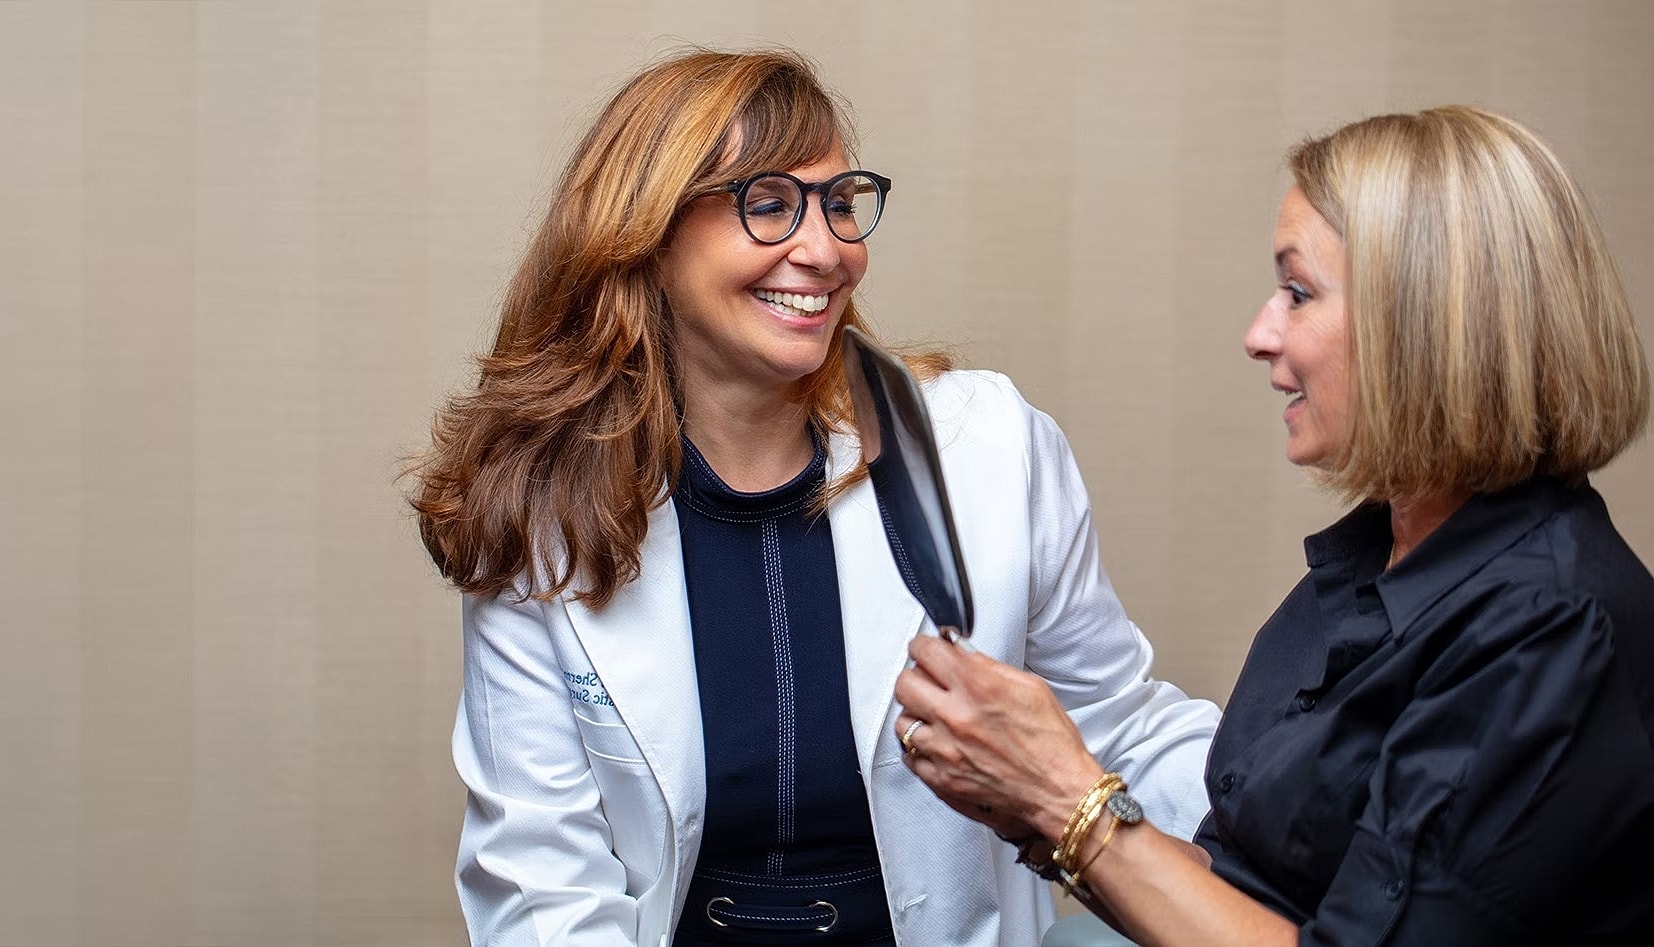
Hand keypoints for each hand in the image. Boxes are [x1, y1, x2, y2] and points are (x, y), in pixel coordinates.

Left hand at [893, 634, 1104, 841]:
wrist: (1059, 790)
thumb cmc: (1052, 744)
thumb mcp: (1030, 687)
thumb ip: (988, 666)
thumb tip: (962, 653)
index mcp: (978, 687)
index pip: (925, 651)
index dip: (924, 646)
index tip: (927, 650)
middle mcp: (956, 717)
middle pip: (904, 684)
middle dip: (915, 677)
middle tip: (928, 681)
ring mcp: (945, 750)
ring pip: (902, 721)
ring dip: (916, 714)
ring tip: (934, 716)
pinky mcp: (942, 778)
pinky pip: (910, 756)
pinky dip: (919, 748)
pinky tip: (937, 743)